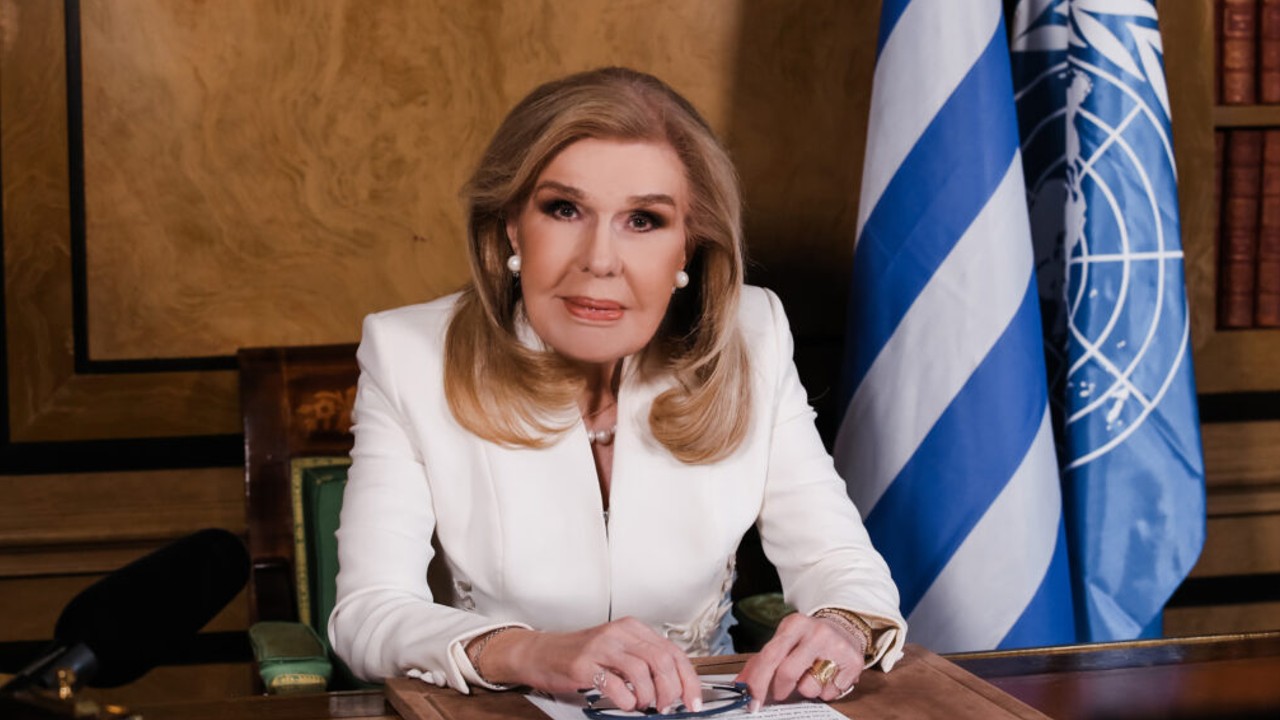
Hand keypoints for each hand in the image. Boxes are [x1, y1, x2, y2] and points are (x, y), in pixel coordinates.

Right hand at [480, 617, 702, 713]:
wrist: (541, 653)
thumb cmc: (581, 655)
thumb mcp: (618, 652)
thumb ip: (645, 663)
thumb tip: (676, 688)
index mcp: (633, 629)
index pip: (674, 652)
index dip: (689, 680)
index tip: (693, 701)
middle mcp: (620, 633)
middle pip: (662, 661)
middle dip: (671, 690)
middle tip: (666, 707)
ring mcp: (601, 647)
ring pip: (642, 671)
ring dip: (649, 696)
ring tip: (642, 705)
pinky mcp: (583, 664)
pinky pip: (615, 684)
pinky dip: (626, 700)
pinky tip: (624, 703)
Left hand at [735, 612, 866, 710]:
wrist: (845, 627)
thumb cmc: (808, 639)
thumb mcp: (785, 642)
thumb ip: (761, 662)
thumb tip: (740, 684)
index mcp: (794, 624)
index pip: (769, 656)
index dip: (758, 682)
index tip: (752, 701)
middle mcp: (815, 631)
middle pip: (787, 672)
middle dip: (779, 690)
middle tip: (779, 693)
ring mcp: (836, 646)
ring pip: (809, 687)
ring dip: (806, 689)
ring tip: (814, 674)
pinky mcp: (853, 662)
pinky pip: (830, 693)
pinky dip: (826, 691)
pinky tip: (830, 675)